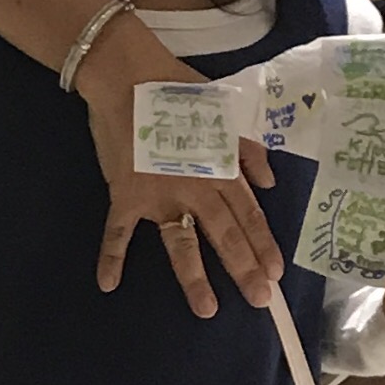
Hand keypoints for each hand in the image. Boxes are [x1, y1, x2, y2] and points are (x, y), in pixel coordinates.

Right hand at [78, 21, 283, 317]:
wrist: (127, 75)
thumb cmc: (180, 92)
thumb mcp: (225, 115)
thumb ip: (249, 151)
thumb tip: (270, 184)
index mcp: (221, 168)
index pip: (249, 214)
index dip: (263, 244)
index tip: (276, 273)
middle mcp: (195, 186)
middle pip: (224, 234)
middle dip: (243, 269)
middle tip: (258, 301)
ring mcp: (158, 193)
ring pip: (180, 242)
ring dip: (193, 277)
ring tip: (206, 309)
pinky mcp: (125, 193)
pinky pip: (117, 231)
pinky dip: (110, 255)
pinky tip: (108, 283)